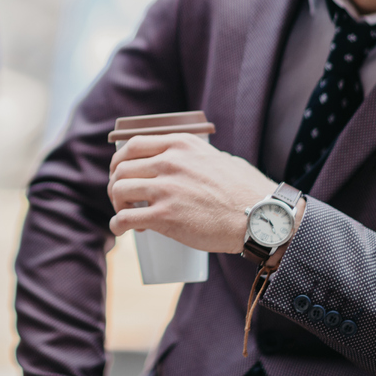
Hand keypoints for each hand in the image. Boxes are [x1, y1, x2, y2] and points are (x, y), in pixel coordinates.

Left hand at [107, 133, 276, 252]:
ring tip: (124, 213)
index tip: (120, 171)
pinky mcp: (165, 216)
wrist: (259, 217)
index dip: (120, 160)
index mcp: (180, 145)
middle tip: (122, 198)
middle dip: (115, 184)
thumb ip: (196, 156)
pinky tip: (119, 230)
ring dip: (116, 204)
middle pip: (122, 169)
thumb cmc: (245, 190)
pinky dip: (116, 225)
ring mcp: (166, 189)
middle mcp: (169, 162)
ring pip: (119, 190)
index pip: (133, 145)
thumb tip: (186, 161)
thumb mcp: (219, 157)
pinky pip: (126, 218)